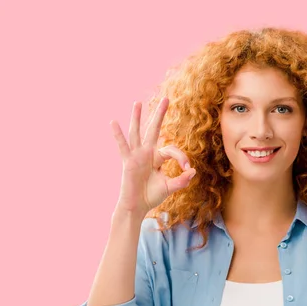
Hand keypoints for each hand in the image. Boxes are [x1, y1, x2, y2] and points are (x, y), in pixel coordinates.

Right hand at [110, 97, 195, 215]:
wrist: (137, 206)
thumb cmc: (152, 196)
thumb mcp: (170, 187)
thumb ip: (181, 180)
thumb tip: (193, 171)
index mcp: (158, 157)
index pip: (172, 150)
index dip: (182, 157)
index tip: (187, 169)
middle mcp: (147, 153)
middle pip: (154, 130)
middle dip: (160, 115)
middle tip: (166, 98)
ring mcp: (137, 156)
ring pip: (137, 133)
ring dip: (138, 118)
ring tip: (138, 103)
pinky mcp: (128, 161)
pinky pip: (122, 146)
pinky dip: (118, 135)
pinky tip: (113, 122)